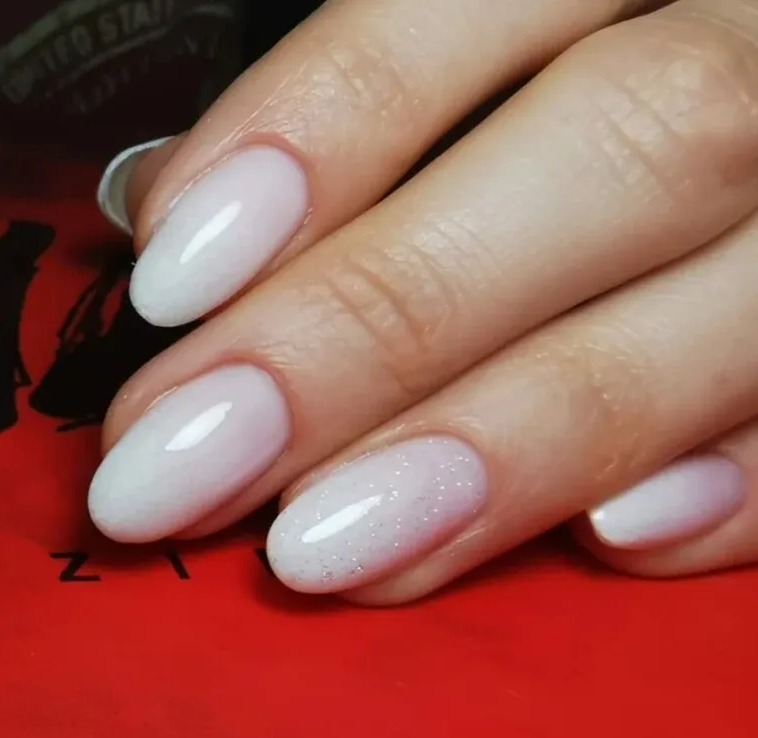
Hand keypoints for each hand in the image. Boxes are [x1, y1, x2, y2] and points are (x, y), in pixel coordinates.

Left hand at [91, 0, 757, 602]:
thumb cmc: (588, 80)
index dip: (318, 134)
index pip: (466, 3)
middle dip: (371, 327)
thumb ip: (373, 114)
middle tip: (181, 463)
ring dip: (512, 448)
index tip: (170, 277)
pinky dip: (736, 489)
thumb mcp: (495, 41)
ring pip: (728, 309)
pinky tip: (608, 539)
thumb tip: (193, 214)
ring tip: (322, 548)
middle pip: (617, 154)